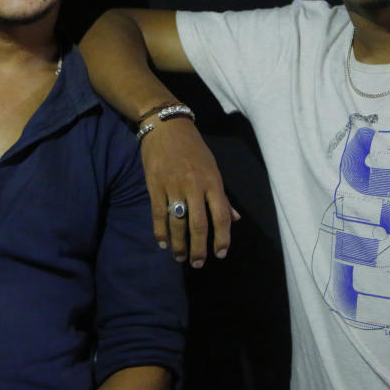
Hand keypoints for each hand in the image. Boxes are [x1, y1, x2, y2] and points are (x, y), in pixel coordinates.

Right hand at [140, 118, 239, 266]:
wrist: (167, 126)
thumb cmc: (193, 148)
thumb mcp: (212, 168)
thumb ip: (222, 196)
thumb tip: (235, 219)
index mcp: (212, 182)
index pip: (221, 216)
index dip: (222, 238)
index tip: (220, 254)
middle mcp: (195, 186)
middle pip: (199, 225)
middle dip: (199, 248)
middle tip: (198, 264)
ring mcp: (173, 186)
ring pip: (177, 223)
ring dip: (179, 244)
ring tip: (180, 257)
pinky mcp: (155, 185)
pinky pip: (158, 214)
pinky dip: (160, 231)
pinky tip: (162, 243)